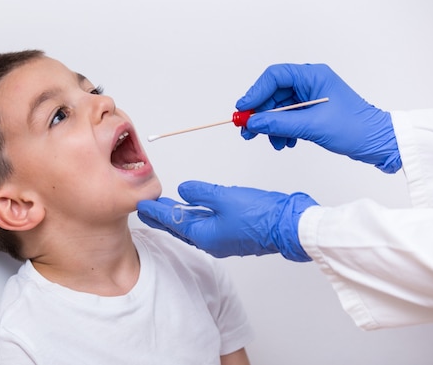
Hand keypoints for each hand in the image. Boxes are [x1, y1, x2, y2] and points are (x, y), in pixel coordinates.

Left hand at [136, 180, 316, 260]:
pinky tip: (196, 210)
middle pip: (180, 227)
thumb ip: (201, 193)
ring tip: (167, 208)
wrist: (290, 226)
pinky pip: (207, 225)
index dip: (156, 212)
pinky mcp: (234, 233)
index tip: (142, 206)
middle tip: (148, 210)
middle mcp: (211, 241)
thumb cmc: (261, 215)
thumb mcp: (224, 198)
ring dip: (179, 217)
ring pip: (194, 226)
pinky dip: (196, 217)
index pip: (172, 222)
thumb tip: (183, 190)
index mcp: (204, 235)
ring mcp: (223, 239)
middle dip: (163, 217)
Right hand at [236, 63, 400, 172]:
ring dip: (271, 127)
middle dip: (260, 114)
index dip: (255, 92)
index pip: (274, 77)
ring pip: (278, 109)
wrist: (378, 143)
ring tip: (274, 143)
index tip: (243, 109)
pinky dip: (282, 131)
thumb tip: (253, 123)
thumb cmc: (356, 128)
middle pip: (272, 94)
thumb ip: (280, 124)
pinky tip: (286, 143)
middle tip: (247, 131)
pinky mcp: (311, 112)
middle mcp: (310, 83)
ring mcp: (310, 98)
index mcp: (313, 76)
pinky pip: (286, 118)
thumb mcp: (313, 126)